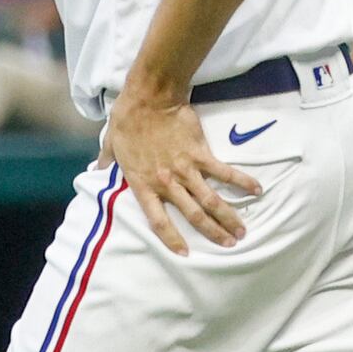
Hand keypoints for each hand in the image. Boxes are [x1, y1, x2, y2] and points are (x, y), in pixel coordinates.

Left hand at [100, 87, 258, 254]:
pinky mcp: (201, 153)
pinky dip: (241, 181)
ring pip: (211, 200)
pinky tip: (256, 191)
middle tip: (230, 245)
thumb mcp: (111, 144)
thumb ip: (106, 162)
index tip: (185, 253)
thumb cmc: (127, 120)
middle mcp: (167, 183)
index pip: (158, 221)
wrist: (149, 98)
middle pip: (193, 215)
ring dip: (228, 217)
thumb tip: (96, 170)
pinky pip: (224, 172)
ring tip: (242, 231)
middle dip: (213, 233)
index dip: (171, 239)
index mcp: (143, 184)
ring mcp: (186, 169)